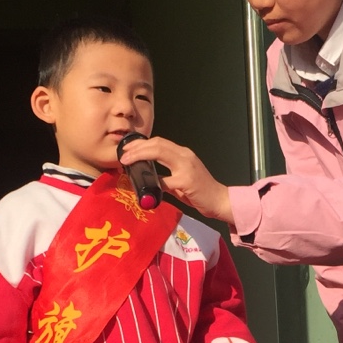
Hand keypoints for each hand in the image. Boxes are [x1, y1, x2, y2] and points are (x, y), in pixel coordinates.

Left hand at [116, 135, 232, 224]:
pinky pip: (166, 180)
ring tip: (127, 161)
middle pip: (157, 143)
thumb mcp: (181, 181)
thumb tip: (149, 180)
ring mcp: (186, 167)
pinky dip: (154, 181)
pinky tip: (146, 185)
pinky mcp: (187, 181)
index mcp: (183, 154)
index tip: (128, 149)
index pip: (159, 142)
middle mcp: (185, 156)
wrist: (219, 201)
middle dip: (137, 147)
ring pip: (159, 152)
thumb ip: (166, 177)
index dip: (141, 144)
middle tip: (123, 154)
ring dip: (140, 155)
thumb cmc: (201, 192)